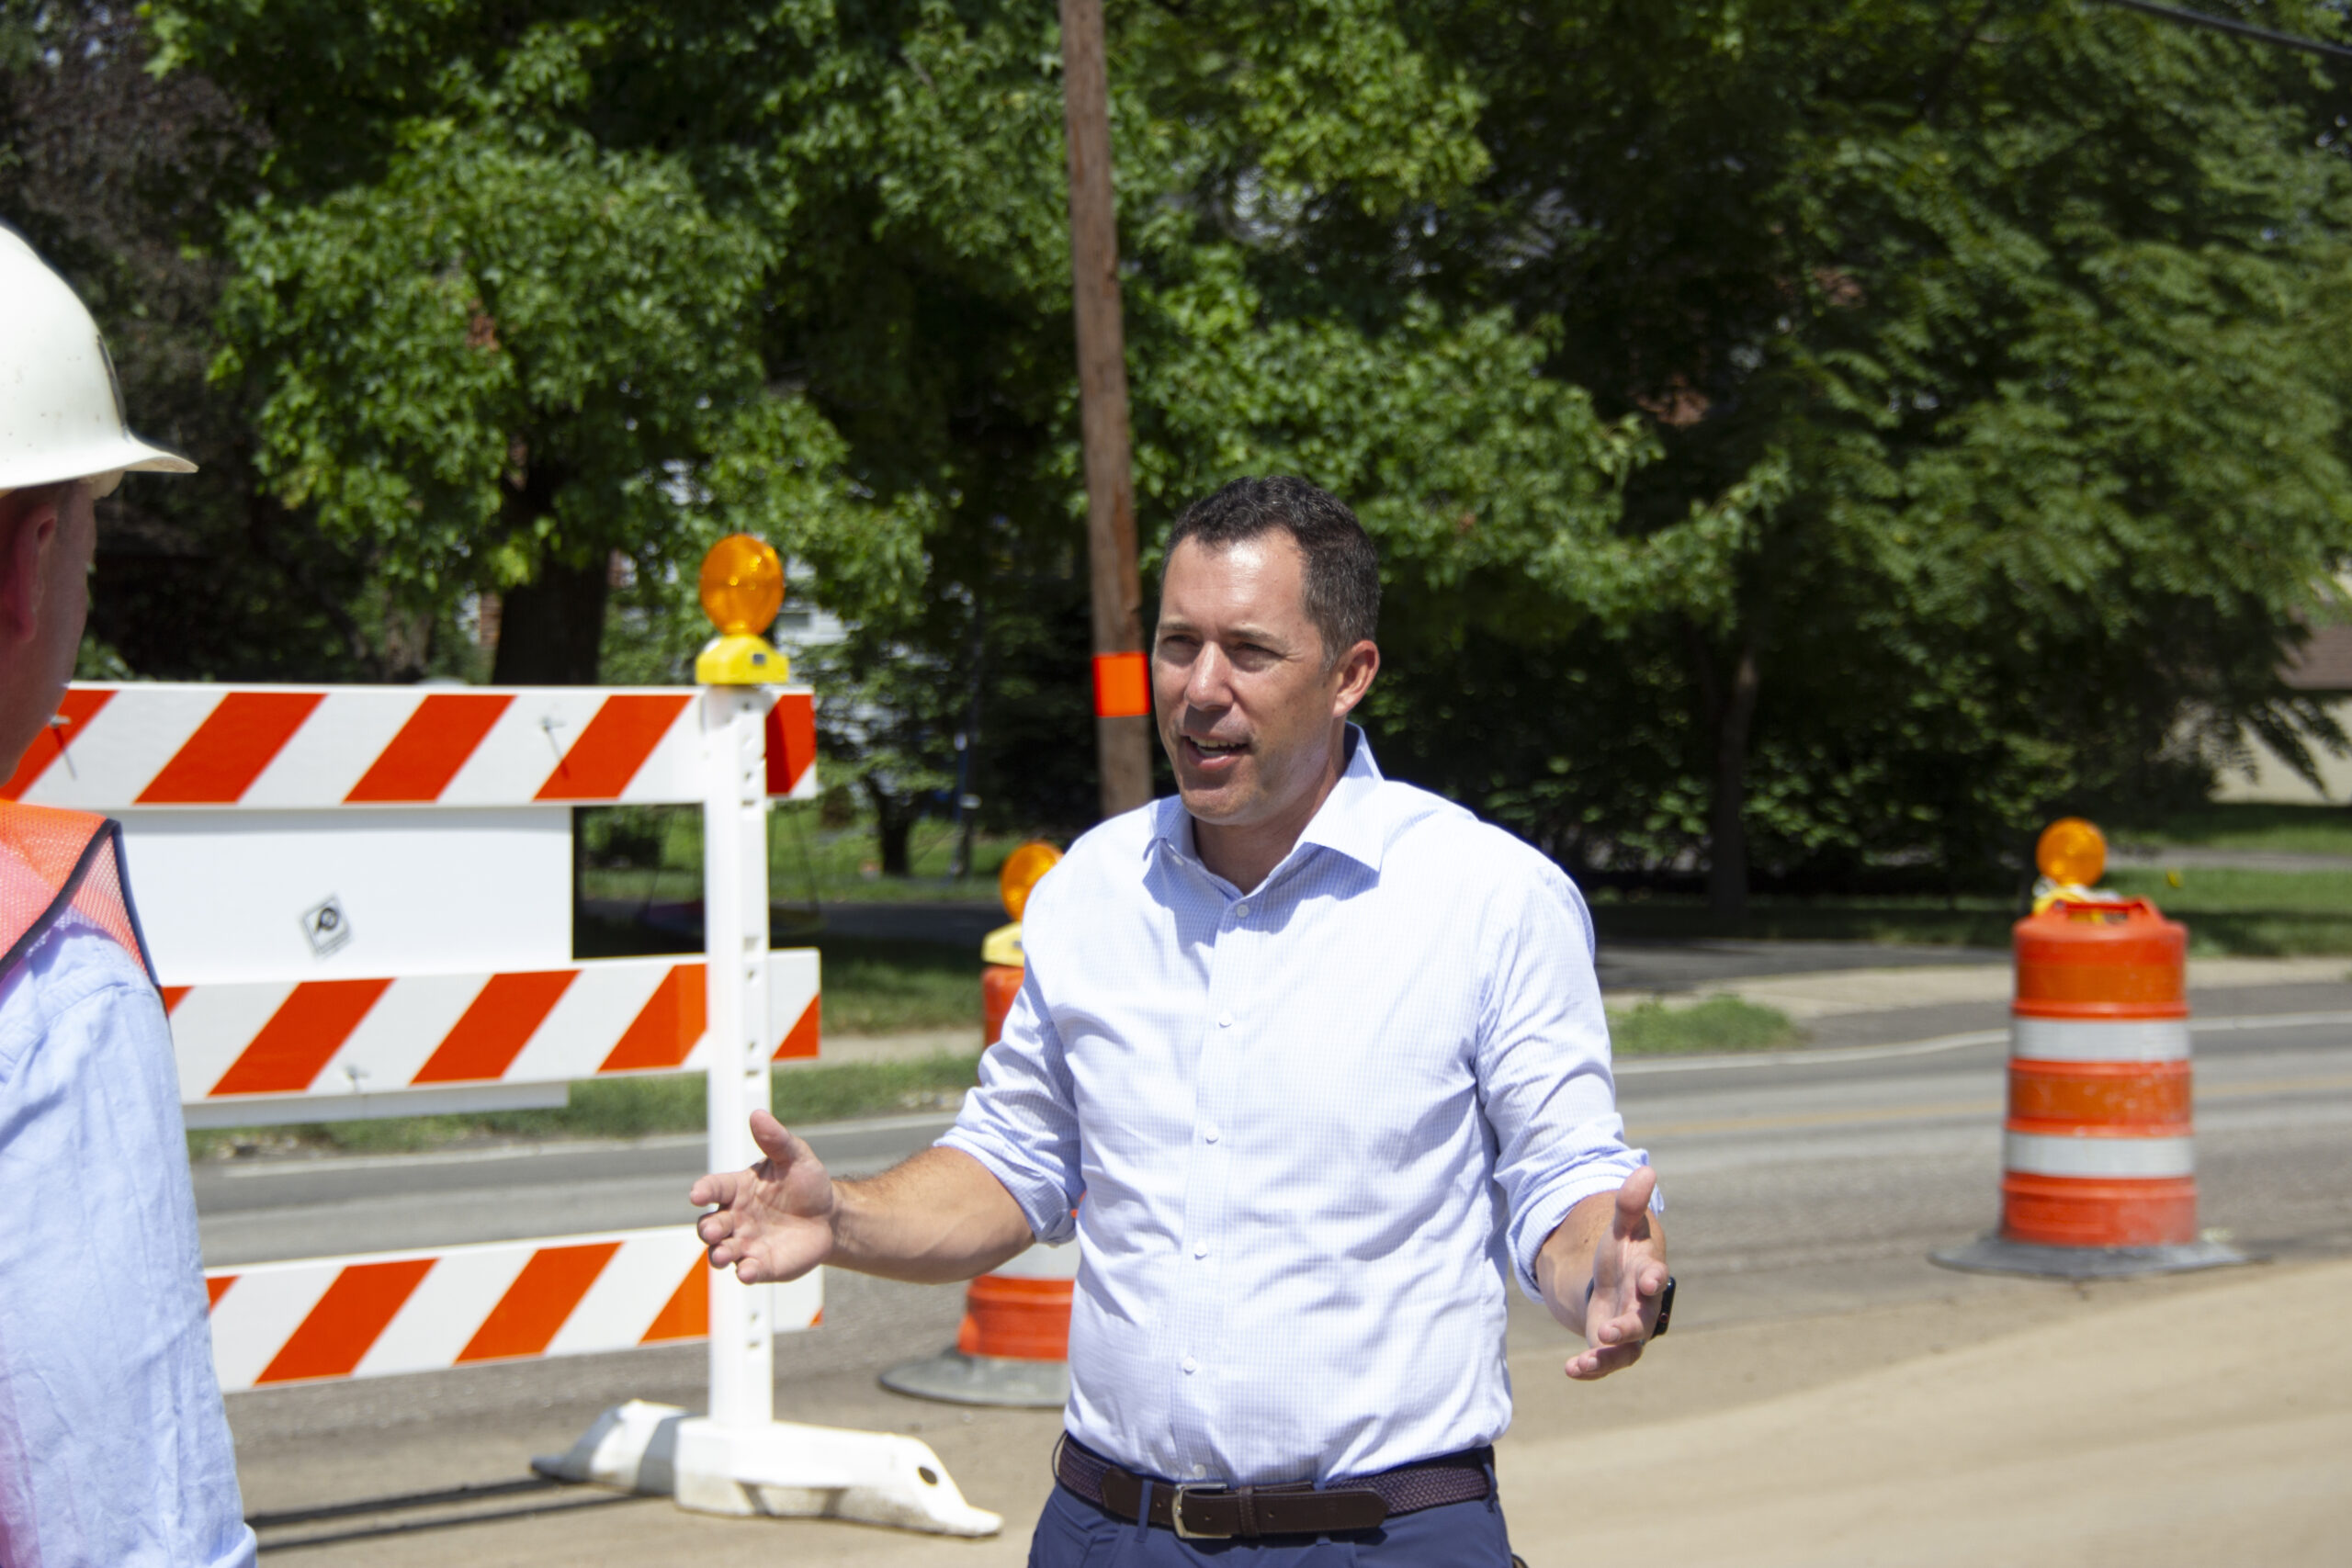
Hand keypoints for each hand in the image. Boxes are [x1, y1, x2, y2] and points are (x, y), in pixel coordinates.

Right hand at [689, 1110, 835, 1282]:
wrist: (830, 1216)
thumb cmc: (806, 1183)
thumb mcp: (795, 1156)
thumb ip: (775, 1139)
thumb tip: (757, 1114)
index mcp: (737, 1188)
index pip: (713, 1188)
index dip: (703, 1190)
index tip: (697, 1194)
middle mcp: (735, 1218)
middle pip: (710, 1225)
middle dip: (709, 1229)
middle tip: (714, 1230)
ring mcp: (746, 1243)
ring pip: (722, 1252)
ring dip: (719, 1254)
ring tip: (723, 1255)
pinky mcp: (762, 1265)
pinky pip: (748, 1271)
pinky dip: (745, 1272)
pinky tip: (747, 1272)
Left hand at [1564, 1165, 1667, 1380]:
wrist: (1616, 1284)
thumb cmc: (1622, 1254)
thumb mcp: (1620, 1227)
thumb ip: (1629, 1204)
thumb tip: (1645, 1168)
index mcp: (1646, 1275)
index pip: (1655, 1277)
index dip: (1653, 1278)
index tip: (1650, 1279)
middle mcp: (1642, 1307)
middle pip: (1642, 1320)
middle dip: (1628, 1327)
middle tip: (1609, 1330)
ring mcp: (1628, 1330)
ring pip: (1626, 1350)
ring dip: (1607, 1355)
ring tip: (1584, 1359)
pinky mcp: (1611, 1348)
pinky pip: (1606, 1363)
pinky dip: (1591, 1368)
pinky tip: (1571, 1369)